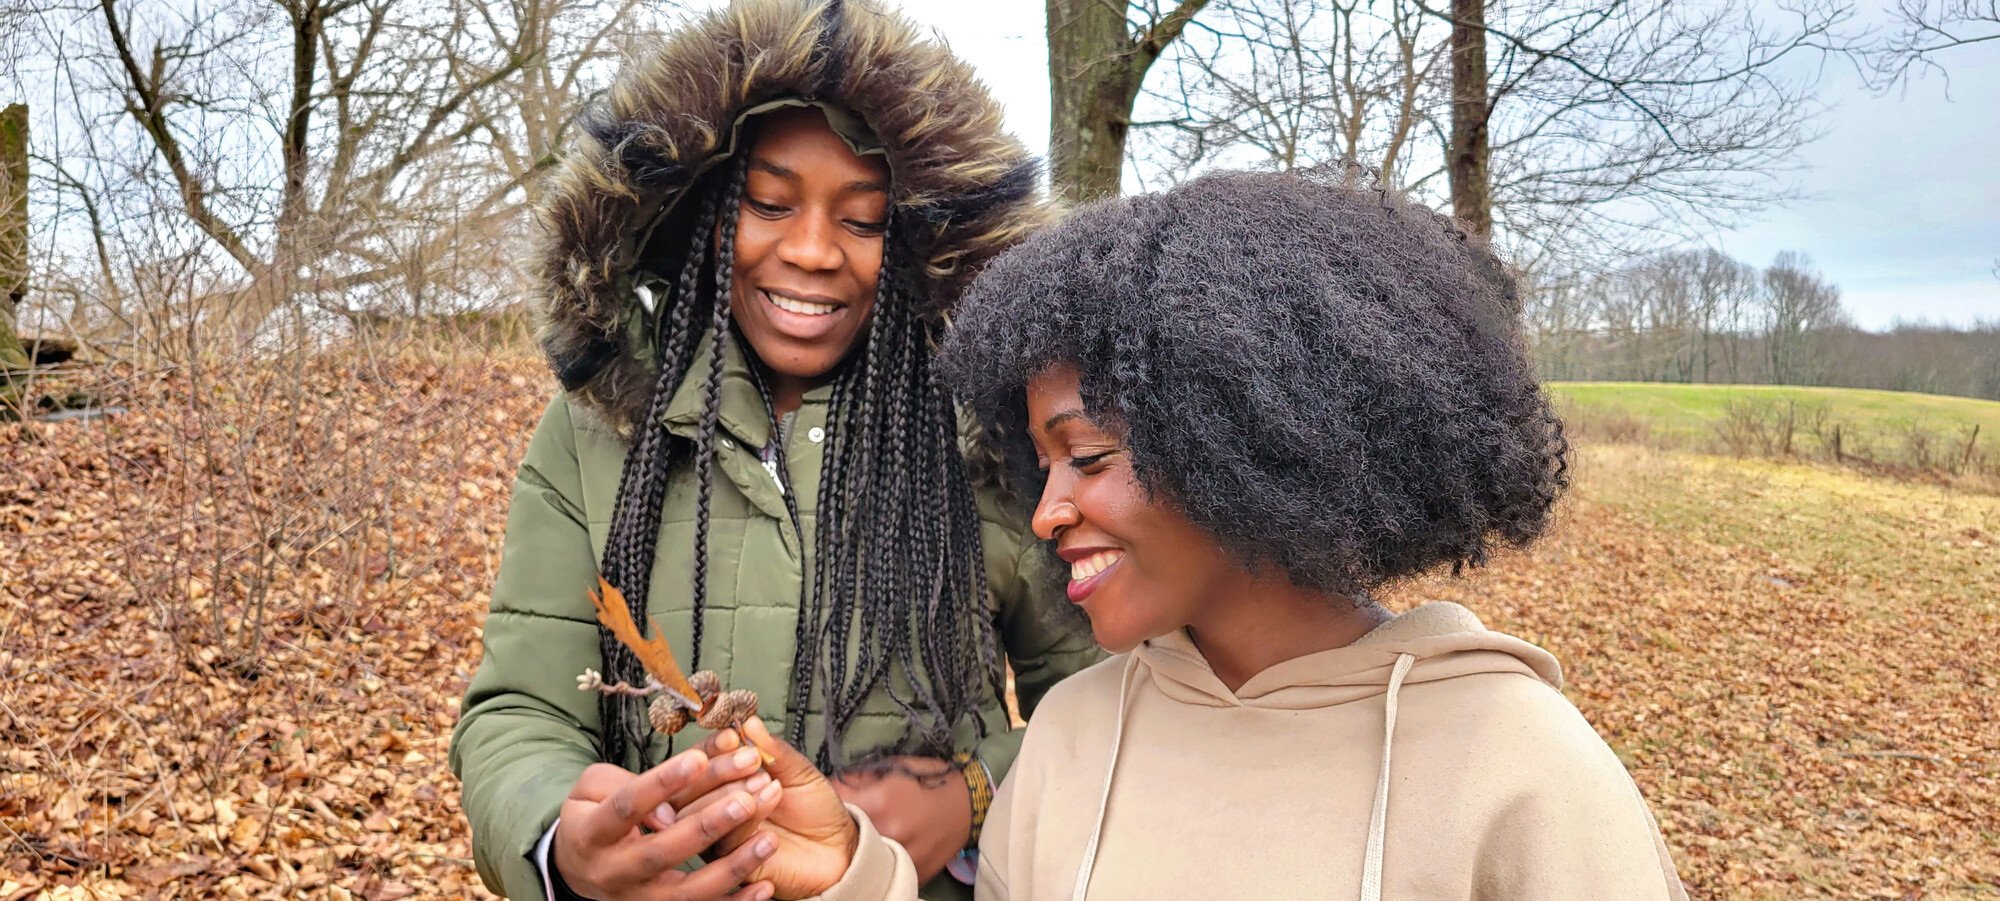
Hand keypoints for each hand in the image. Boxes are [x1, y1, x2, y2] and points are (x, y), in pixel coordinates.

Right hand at [552, 750, 781, 900]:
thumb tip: (665, 809)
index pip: (627, 806)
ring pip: (688, 892)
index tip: (698, 759)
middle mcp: (614, 872)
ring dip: (731, 868)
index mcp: (592, 834)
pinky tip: (764, 886)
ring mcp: (639, 899)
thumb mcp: (592, 789)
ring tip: (769, 841)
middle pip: (661, 853)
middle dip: (707, 826)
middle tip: (746, 800)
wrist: (579, 870)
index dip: (662, 783)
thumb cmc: (594, 817)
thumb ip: (623, 784)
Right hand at [694, 719, 857, 898]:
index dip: (712, 749)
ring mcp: (720, 838)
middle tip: (753, 760)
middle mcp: (713, 811)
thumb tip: (749, 722)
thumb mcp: (797, 771)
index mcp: (723, 783)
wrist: (838, 846)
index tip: (732, 737)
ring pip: (702, 818)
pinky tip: (771, 805)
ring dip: (733, 795)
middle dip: (720, 771)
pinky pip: (725, 845)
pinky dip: (747, 821)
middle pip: (689, 792)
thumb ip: (773, 749)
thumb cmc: (813, 806)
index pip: (700, 764)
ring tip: (768, 783)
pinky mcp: (731, 865)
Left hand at [832, 756, 969, 883]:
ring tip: (870, 830)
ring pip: (862, 852)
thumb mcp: (895, 767)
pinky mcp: (910, 873)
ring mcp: (899, 857)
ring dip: (860, 841)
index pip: (835, 801)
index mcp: (880, 802)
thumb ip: (861, 776)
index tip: (830, 796)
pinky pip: (884, 866)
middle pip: (846, 830)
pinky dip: (880, 857)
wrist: (970, 804)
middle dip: (844, 822)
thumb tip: (832, 782)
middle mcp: (886, 833)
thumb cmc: (932, 780)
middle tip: (851, 815)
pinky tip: (886, 844)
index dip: (830, 797)